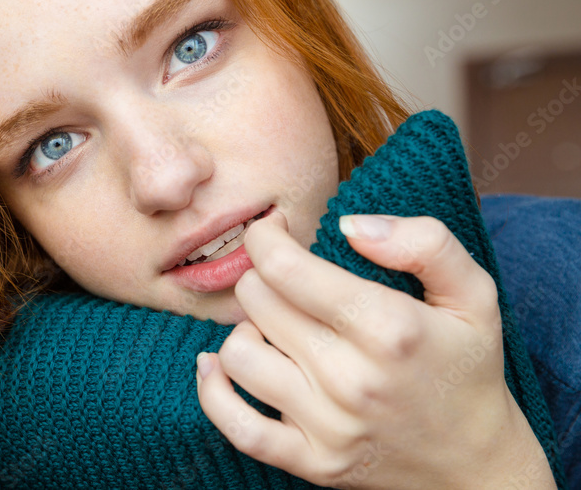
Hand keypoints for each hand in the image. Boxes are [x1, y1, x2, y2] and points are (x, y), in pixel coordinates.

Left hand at [195, 210, 554, 488]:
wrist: (476, 463)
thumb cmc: (465, 365)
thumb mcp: (473, 293)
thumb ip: (425, 243)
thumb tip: (350, 225)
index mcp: (389, 329)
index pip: (284, 267)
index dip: (266, 236)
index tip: (275, 230)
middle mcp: (352, 380)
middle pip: (256, 302)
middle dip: (262, 276)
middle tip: (286, 279)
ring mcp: (328, 427)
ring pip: (238, 354)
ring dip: (246, 329)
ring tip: (275, 327)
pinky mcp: (311, 463)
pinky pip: (236, 426)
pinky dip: (212, 391)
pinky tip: (217, 365)